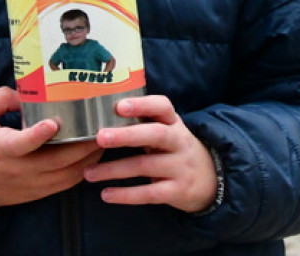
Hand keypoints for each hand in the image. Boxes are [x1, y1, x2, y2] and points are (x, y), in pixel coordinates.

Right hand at [0, 86, 103, 208]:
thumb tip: (28, 92)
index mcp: (1, 150)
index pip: (22, 145)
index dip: (38, 135)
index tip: (53, 123)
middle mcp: (20, 170)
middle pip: (57, 160)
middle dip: (83, 144)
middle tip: (102, 125)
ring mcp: (32, 184)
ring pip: (68, 174)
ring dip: (89, 157)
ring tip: (106, 136)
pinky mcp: (40, 192)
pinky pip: (68, 183)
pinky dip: (85, 169)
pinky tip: (95, 153)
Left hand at [84, 96, 217, 212]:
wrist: (210, 178)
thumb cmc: (175, 149)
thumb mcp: (168, 131)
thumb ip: (144, 123)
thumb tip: (102, 115)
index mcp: (173, 123)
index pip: (162, 106)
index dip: (142, 105)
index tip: (119, 106)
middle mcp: (179, 141)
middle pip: (155, 134)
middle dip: (127, 135)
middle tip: (100, 137)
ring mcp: (180, 166)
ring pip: (145, 166)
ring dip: (114, 170)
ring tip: (89, 173)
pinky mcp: (177, 190)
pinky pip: (149, 193)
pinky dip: (126, 195)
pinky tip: (106, 194)